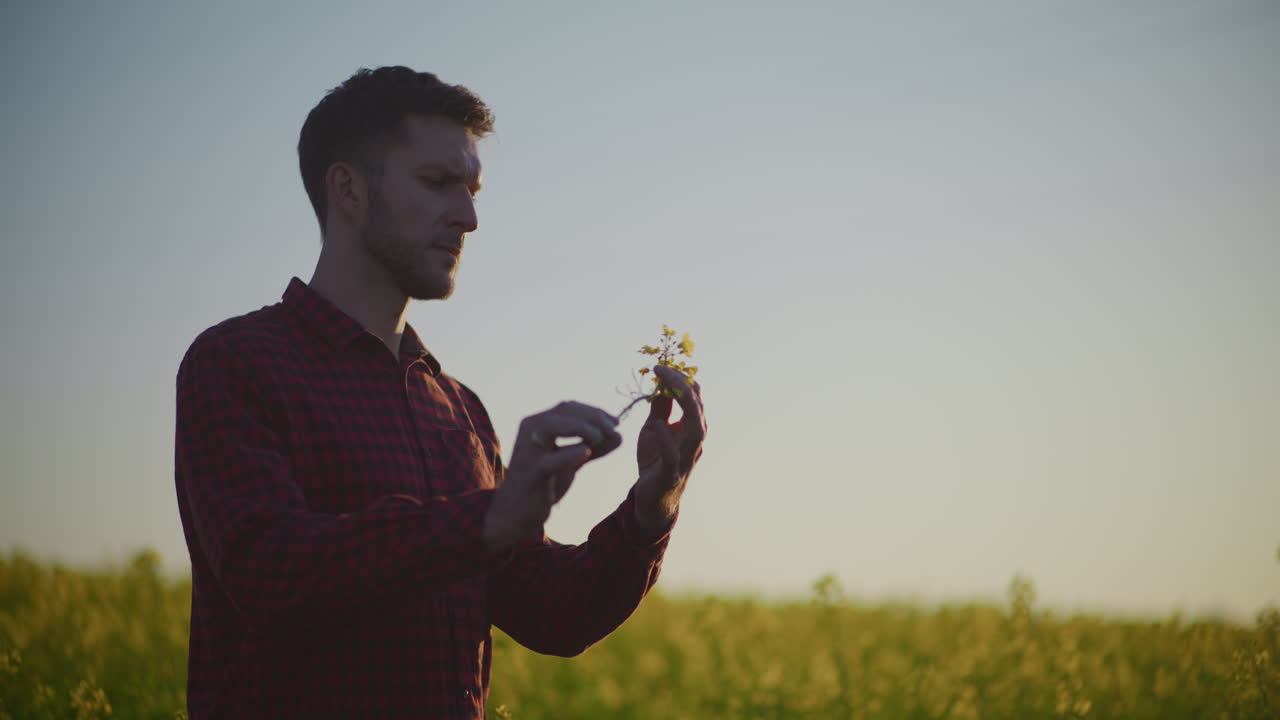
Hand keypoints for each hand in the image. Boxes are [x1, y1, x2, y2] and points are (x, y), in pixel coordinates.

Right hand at [483, 401, 621, 552]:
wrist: (516, 512)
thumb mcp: (571, 462)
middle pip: (563, 410)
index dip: (595, 412)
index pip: (569, 407)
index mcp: (538, 424)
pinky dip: (569, 454)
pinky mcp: (530, 474)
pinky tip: (586, 451)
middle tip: (614, 428)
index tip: (616, 423)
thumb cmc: (543, 483)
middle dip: (592, 416)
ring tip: (600, 436)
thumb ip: (593, 448)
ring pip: (551, 426)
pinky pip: (549, 460)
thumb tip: (619, 435)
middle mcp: (530, 431)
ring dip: (580, 427)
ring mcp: (528, 451)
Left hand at [634, 365, 705, 531]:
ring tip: (669, 387)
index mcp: (692, 427)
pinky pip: (674, 456)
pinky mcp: (672, 474)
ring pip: (697, 430)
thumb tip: (661, 382)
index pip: (695, 397)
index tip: (660, 365)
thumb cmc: (655, 460)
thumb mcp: (654, 428)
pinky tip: (659, 425)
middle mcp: (695, 440)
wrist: (651, 496)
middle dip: (683, 385)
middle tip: (663, 369)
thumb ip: (660, 408)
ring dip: (685, 407)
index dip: (681, 377)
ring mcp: (686, 458)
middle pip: (698, 408)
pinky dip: (667, 439)